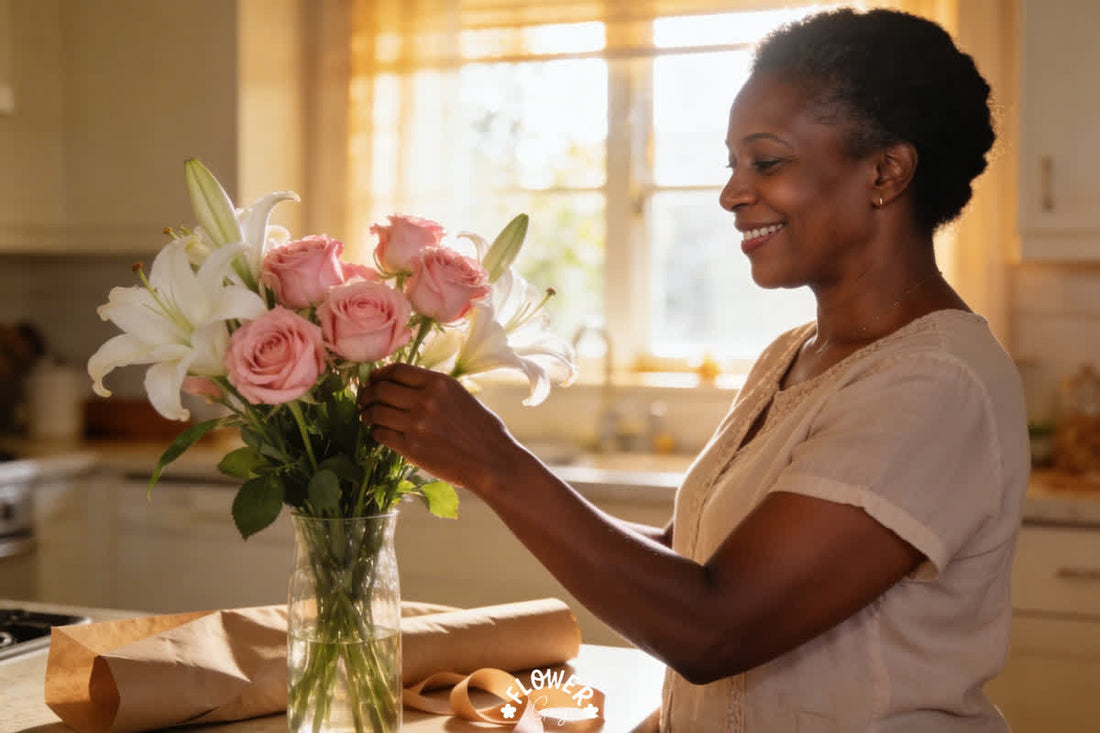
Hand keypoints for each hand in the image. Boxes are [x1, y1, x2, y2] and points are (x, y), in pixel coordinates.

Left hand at [358, 363, 532, 493]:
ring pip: (376, 412)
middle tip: (363, 400)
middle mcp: (425, 400)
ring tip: (368, 418)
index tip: (373, 380)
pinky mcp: (411, 448)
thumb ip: (432, 389)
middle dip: (367, 395)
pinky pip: (381, 435)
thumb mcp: (459, 396)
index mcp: (438, 383)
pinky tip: (379, 433)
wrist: (491, 461)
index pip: (397, 370)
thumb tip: (402, 385)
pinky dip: (375, 432)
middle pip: (381, 390)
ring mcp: (416, 424)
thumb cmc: (481, 429)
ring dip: (367, 415)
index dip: (379, 374)